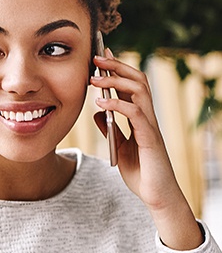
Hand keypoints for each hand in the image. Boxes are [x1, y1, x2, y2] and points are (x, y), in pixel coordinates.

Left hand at [91, 49, 202, 249]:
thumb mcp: (119, 147)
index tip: (101, 56)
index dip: (118, 68)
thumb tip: (97, 113)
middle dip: (117, 66)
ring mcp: (150, 126)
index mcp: (141, 118)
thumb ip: (110, 129)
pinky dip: (118, 105)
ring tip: (95, 79)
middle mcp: (148, 117)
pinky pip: (136, 114)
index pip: (131, 85)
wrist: (156, 197)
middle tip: (96, 58)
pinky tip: (101, 103)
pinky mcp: (150, 138)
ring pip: (139, 91)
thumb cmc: (142, 173)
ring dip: (115, 81)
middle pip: (137, 80)